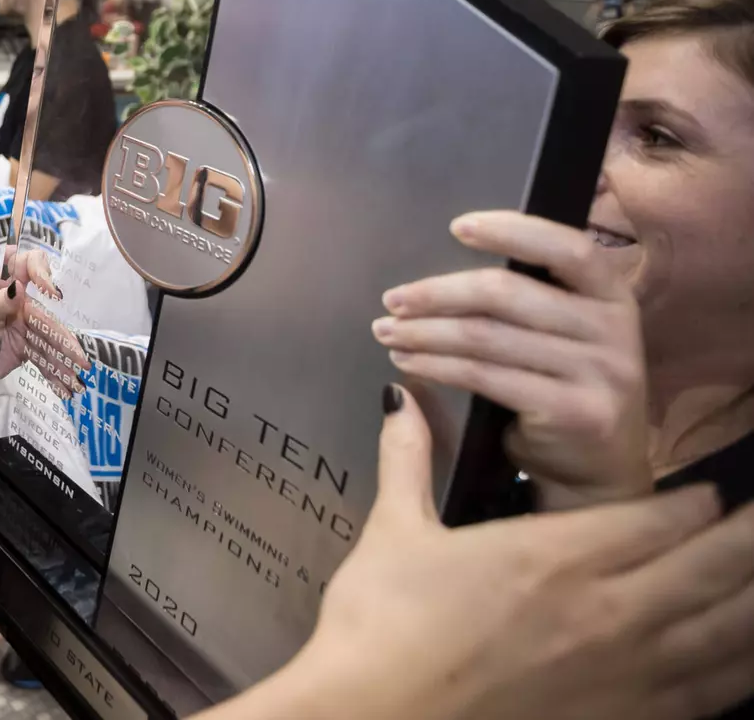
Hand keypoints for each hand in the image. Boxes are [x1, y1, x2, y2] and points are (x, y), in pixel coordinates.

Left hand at [0, 248, 86, 397]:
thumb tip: (19, 286)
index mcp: (2, 288)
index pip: (27, 267)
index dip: (41, 272)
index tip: (50, 291)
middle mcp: (17, 305)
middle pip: (46, 313)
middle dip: (63, 333)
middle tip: (78, 355)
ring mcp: (24, 328)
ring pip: (50, 338)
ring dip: (65, 354)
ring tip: (80, 371)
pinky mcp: (26, 349)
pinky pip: (45, 356)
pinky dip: (56, 369)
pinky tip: (68, 383)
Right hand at [270, 386, 753, 719]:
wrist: (372, 716)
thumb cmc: (380, 625)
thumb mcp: (394, 534)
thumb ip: (409, 461)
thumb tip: (399, 399)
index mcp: (553, 557)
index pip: (658, 518)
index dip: (696, 501)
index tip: (711, 490)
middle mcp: (605, 612)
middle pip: (712, 567)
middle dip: (747, 537)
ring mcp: (623, 676)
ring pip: (727, 631)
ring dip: (753, 597)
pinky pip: (711, 694)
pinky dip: (740, 668)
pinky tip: (747, 655)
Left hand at [373, 210, 650, 509]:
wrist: (601, 472)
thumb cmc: (566, 389)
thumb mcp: (564, 336)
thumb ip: (529, 302)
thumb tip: (443, 272)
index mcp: (611, 296)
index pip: (567, 248)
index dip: (512, 231)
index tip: (458, 226)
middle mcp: (613, 329)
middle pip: (507, 294)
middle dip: (439, 293)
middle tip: (393, 299)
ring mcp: (599, 372)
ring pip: (487, 337)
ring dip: (425, 332)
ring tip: (387, 331)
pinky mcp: (573, 411)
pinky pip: (485, 377)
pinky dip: (437, 366)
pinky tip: (409, 362)